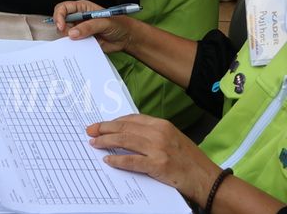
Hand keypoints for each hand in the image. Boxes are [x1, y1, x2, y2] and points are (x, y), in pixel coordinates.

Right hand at [51, 0, 135, 53]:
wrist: (126, 38)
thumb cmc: (118, 24)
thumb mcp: (104, 22)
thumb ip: (89, 27)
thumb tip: (72, 33)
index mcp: (82, 8)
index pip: (63, 8)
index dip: (59, 15)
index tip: (61, 26)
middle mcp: (78, 18)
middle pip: (60, 21)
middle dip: (62, 29)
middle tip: (70, 36)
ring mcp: (79, 29)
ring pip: (64, 33)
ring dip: (68, 39)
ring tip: (79, 42)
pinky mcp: (82, 40)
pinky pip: (72, 44)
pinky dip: (73, 46)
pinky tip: (80, 47)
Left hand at [86, 114, 221, 204]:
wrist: (208, 179)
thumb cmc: (190, 160)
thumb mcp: (173, 138)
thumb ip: (153, 133)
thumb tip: (128, 133)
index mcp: (162, 125)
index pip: (131, 119)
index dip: (114, 121)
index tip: (102, 125)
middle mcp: (159, 133)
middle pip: (124, 128)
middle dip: (104, 128)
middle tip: (91, 131)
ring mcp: (158, 149)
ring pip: (124, 141)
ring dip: (106, 142)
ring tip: (95, 144)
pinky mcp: (158, 165)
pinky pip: (131, 161)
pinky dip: (117, 160)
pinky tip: (108, 160)